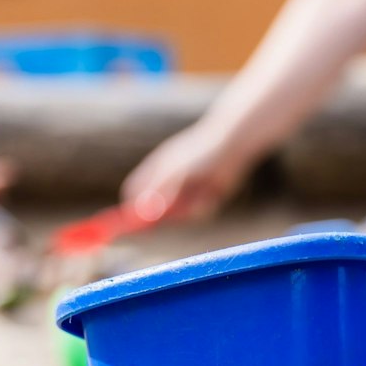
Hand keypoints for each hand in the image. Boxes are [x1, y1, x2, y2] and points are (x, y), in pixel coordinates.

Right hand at [123, 125, 248, 221]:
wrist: (234, 144)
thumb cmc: (202, 152)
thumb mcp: (176, 171)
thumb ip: (157, 191)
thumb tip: (141, 212)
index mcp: (155, 170)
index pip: (133, 192)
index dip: (131, 208)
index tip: (136, 221)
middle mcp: (167, 182)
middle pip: (154, 210)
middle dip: (162, 216)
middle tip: (171, 213)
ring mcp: (184, 191)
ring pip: (179, 214)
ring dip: (189, 208)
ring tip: (203, 191)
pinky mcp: (201, 198)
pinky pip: (197, 212)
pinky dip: (204, 205)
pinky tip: (214, 190)